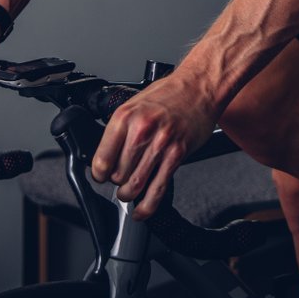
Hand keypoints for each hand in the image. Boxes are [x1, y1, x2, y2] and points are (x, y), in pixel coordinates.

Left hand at [90, 72, 217, 219]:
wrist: (199, 87)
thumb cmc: (169, 94)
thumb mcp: (135, 104)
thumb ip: (121, 128)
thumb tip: (106, 154)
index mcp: (125, 116)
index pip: (102, 159)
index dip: (99, 174)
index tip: (101, 176)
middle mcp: (141, 130)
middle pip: (118, 175)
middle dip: (117, 182)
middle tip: (121, 179)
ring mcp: (160, 144)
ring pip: (135, 185)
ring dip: (129, 194)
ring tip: (128, 193)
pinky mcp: (177, 155)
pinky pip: (158, 188)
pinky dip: (147, 205)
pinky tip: (142, 210)